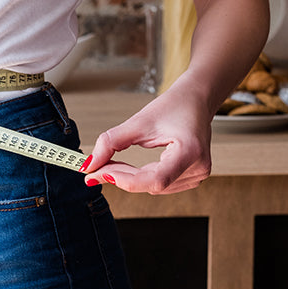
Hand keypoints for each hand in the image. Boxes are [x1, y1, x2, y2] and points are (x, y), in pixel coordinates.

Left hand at [82, 83, 213, 194]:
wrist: (196, 100)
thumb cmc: (176, 106)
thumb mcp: (139, 121)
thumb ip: (111, 143)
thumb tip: (89, 165)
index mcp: (191, 152)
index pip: (155, 180)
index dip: (124, 179)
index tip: (99, 173)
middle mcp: (198, 168)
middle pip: (151, 185)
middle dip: (121, 177)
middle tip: (96, 168)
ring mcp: (197, 176)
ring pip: (153, 188)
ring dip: (128, 179)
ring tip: (111, 165)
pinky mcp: (191, 178)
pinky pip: (159, 185)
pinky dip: (139, 178)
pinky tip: (126, 169)